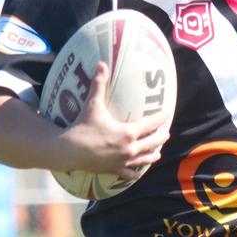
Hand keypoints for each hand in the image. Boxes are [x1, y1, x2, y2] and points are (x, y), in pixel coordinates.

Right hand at [59, 61, 170, 179]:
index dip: (161, 118)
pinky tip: (138, 173)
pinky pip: (128, 173)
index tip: (168, 113)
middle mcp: (129, 148)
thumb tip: (101, 63)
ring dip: (152, 155)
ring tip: (158, 153)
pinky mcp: (113, 170)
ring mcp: (122, 161)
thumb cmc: (82, 126)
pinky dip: (135, 173)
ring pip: (144, 160)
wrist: (68, 151)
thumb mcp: (92, 104)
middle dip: (160, 137)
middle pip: (152, 143)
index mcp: (128, 132)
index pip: (151, 124)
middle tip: (167, 133)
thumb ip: (99, 84)